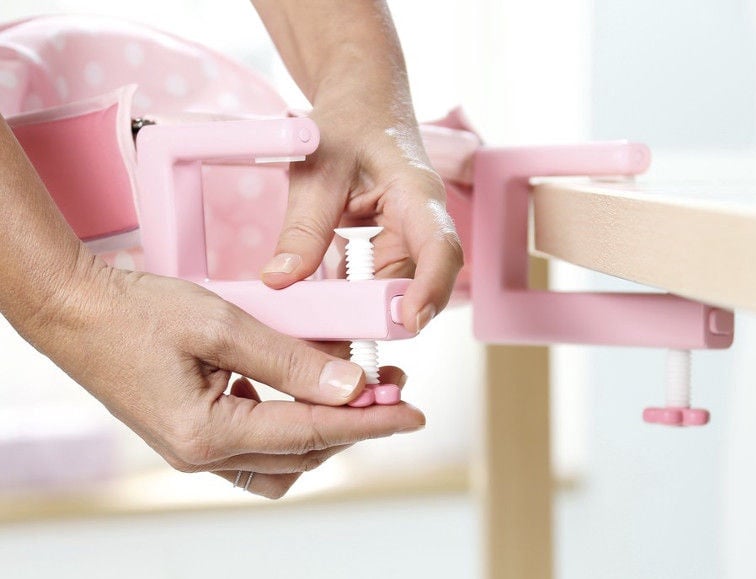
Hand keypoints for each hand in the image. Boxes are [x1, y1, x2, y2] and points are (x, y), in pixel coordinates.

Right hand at [32, 264, 424, 497]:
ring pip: (282, 461)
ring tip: (353, 388)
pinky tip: (300, 391)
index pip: (312, 433)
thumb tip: (350, 384)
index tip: (413, 413)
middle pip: (303, 454)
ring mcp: (196, 451)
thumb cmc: (139, 312)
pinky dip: (289, 426)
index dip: (370, 422)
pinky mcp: (194, 436)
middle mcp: (203, 456)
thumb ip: (290, 359)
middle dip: (353, 423)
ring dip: (322, 430)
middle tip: (389, 386)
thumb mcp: (223, 326)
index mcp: (208, 434)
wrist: (75, 312)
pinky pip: (256, 447)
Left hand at [261, 99, 463, 333]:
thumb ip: (302, 228)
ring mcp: (411, 238)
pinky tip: (324, 307)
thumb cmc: (347, 123)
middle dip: (384, 316)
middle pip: (418, 282)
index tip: (408, 322)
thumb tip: (279, 281)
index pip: (440, 248)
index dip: (431, 290)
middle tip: (336, 340)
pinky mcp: (394, 247)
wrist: (363, 102)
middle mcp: (424, 222)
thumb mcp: (316, 172)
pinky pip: (379, 283)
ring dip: (364, 311)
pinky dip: (354, 298)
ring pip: (396, 289)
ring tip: (322, 327)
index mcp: (418, 194)